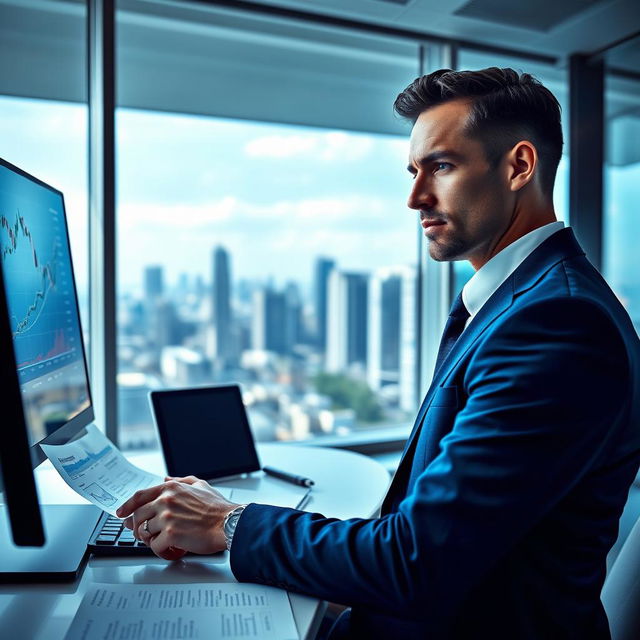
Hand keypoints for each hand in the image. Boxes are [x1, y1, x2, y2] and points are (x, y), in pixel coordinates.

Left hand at [116, 476, 239, 560]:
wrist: (229, 523)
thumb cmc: (218, 508)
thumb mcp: (200, 485)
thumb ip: (181, 481)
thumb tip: (166, 479)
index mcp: (171, 488)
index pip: (140, 496)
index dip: (127, 506)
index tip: (121, 513)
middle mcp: (166, 501)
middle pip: (138, 516)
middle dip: (138, 528)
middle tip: (145, 535)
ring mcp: (167, 518)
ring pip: (145, 533)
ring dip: (152, 540)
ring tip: (163, 542)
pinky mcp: (171, 535)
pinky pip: (155, 547)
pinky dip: (162, 551)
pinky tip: (172, 549)